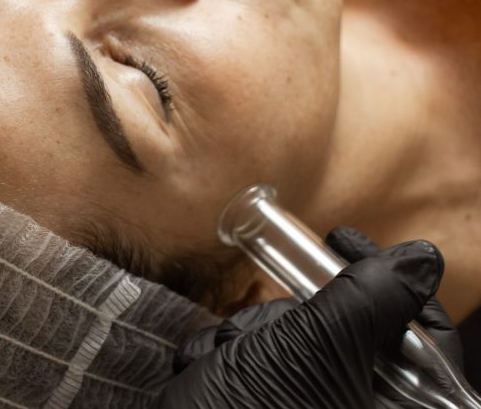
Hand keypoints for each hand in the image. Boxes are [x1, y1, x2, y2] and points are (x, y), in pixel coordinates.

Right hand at [158, 228, 446, 408]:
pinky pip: (254, 355)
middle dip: (284, 321)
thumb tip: (423, 258)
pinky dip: (224, 353)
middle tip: (261, 335)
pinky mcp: (261, 400)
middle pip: (341, 329)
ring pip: (289, 337)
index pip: (424, 338)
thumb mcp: (312, 348)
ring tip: (222, 359)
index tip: (340, 238)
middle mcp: (350, 405)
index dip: (387, 281)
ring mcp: (301, 404)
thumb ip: (368, 299)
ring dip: (246, 336)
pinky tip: (205, 369)